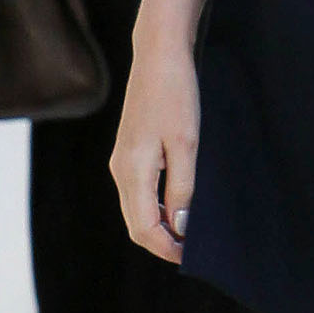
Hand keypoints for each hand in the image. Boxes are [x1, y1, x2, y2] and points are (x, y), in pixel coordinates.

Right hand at [109, 33, 200, 264]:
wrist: (159, 54)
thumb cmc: (176, 94)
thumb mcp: (187, 144)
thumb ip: (183, 187)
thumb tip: (181, 226)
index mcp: (132, 170)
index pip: (144, 228)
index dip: (167, 248)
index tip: (191, 258)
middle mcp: (120, 169)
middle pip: (136, 224)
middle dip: (162, 242)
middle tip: (193, 251)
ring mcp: (122, 160)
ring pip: (136, 209)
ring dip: (159, 225)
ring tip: (189, 231)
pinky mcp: (129, 150)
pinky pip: (138, 191)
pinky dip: (155, 206)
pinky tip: (178, 203)